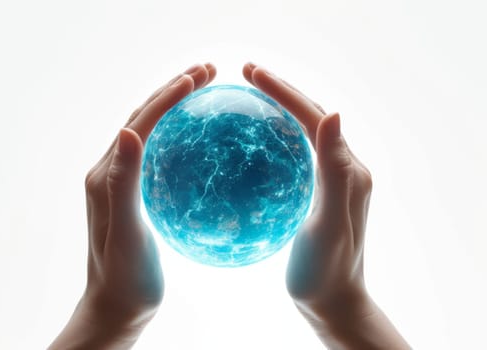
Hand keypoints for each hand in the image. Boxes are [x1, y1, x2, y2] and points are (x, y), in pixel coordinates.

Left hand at [50, 63, 215, 348]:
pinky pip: (160, 155)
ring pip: (151, 133)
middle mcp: (112, 172)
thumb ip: (124, 182)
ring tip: (206, 90)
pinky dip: (180, 136)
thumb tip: (128, 130)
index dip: (167, 97)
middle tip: (208, 71)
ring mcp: (124, 182)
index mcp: (106, 175)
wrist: (117, 305)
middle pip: (143, 119)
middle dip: (173, 90)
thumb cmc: (125, 276)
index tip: (197, 77)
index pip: (138, 124)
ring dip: (176, 107)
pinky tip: (205, 140)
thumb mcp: (127, 232)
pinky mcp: (137, 195)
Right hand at [243, 63, 408, 348]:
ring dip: (278, 110)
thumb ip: (333, 171)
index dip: (284, 91)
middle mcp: (343, 169)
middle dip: (281, 91)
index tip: (251, 72)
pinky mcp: (317, 194)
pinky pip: (294, 157)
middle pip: (311, 117)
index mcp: (347, 170)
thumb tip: (334, 113)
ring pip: (303, 133)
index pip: (314, 117)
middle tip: (246, 73)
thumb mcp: (328, 224)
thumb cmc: (326, 271)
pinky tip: (249, 146)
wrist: (334, 301)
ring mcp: (330, 181)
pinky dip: (274, 140)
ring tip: (247, 97)